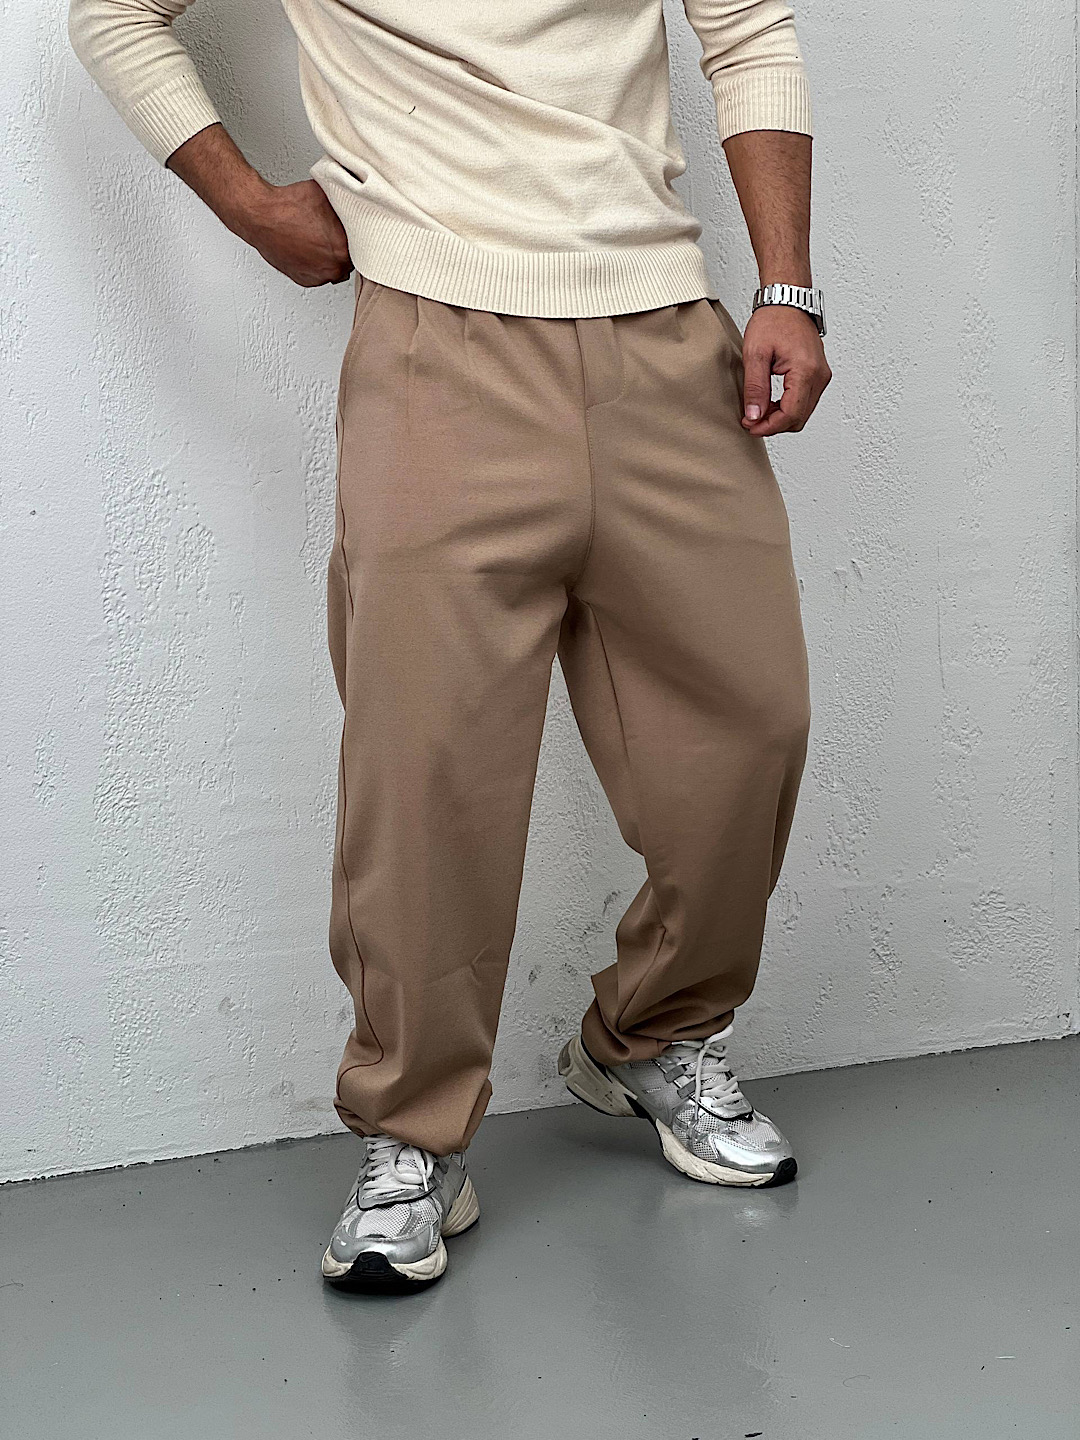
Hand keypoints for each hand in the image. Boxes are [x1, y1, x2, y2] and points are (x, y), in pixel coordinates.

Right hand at [239, 180, 352, 287]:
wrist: (260, 215)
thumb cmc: (289, 205)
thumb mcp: (327, 194)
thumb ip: (347, 203)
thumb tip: (357, 200)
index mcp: (343, 249)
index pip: (365, 248)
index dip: (361, 237)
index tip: (357, 231)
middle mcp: (332, 268)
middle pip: (352, 261)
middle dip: (347, 248)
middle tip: (339, 234)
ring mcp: (317, 276)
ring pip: (335, 269)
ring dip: (332, 258)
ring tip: (323, 241)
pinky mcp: (303, 279)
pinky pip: (319, 275)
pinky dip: (318, 264)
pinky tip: (312, 249)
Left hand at [740, 305, 830, 436]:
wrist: (788, 302)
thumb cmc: (773, 320)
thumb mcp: (755, 354)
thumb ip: (755, 388)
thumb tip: (754, 416)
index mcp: (806, 371)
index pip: (791, 415)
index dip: (768, 427)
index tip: (750, 426)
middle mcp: (819, 376)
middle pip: (798, 419)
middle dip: (773, 425)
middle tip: (750, 420)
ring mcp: (821, 376)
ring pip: (802, 413)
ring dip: (780, 418)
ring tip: (757, 410)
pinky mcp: (818, 375)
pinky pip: (804, 402)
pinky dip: (787, 408)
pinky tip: (769, 403)